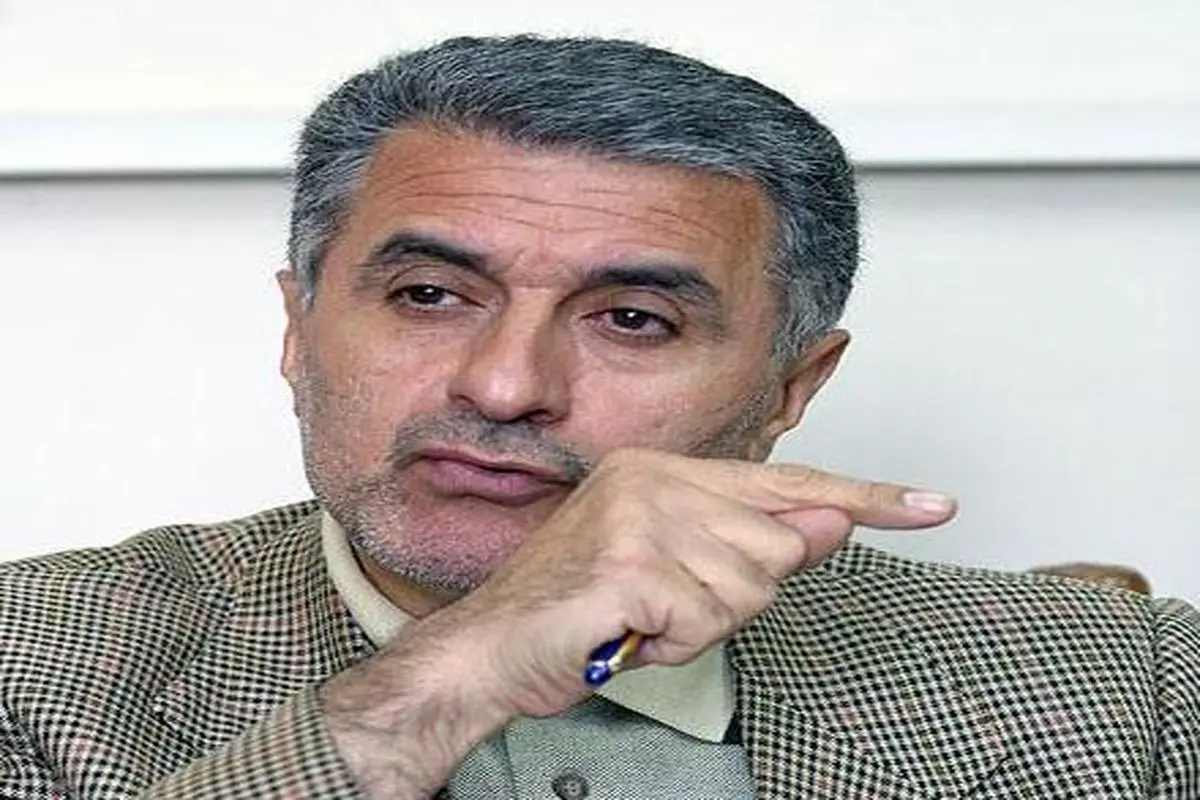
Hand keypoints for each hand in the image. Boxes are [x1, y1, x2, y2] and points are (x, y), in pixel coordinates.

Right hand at [429, 448, 955, 718]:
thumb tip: (832, 522)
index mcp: (664, 469)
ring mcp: (638, 517)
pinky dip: (675, 645)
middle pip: (777, 548)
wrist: (491, 649)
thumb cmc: (581, 609)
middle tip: (666, 607)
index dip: (867, 498)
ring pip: (749, 588)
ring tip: (642, 620)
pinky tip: (629, 633)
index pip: (788, 482)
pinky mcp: (629, 566)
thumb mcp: (677, 572)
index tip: (935, 506)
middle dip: (734, 597)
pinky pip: (706, 621)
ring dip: (701, 626)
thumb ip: (754, 545)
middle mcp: (653, 478)